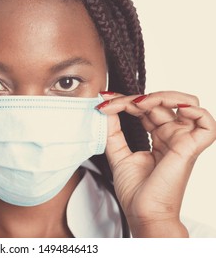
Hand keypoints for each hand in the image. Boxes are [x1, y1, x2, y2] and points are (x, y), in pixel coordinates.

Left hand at [97, 91, 215, 236]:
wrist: (143, 213)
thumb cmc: (135, 191)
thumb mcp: (118, 153)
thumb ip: (112, 130)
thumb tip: (107, 108)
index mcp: (159, 138)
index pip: (147, 109)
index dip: (126, 101)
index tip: (104, 101)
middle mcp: (173, 136)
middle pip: (160, 103)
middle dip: (134, 99)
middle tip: (113, 103)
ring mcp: (183, 140)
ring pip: (185, 104)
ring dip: (161, 97)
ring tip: (138, 104)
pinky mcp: (190, 147)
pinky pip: (206, 122)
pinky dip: (193, 110)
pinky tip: (171, 108)